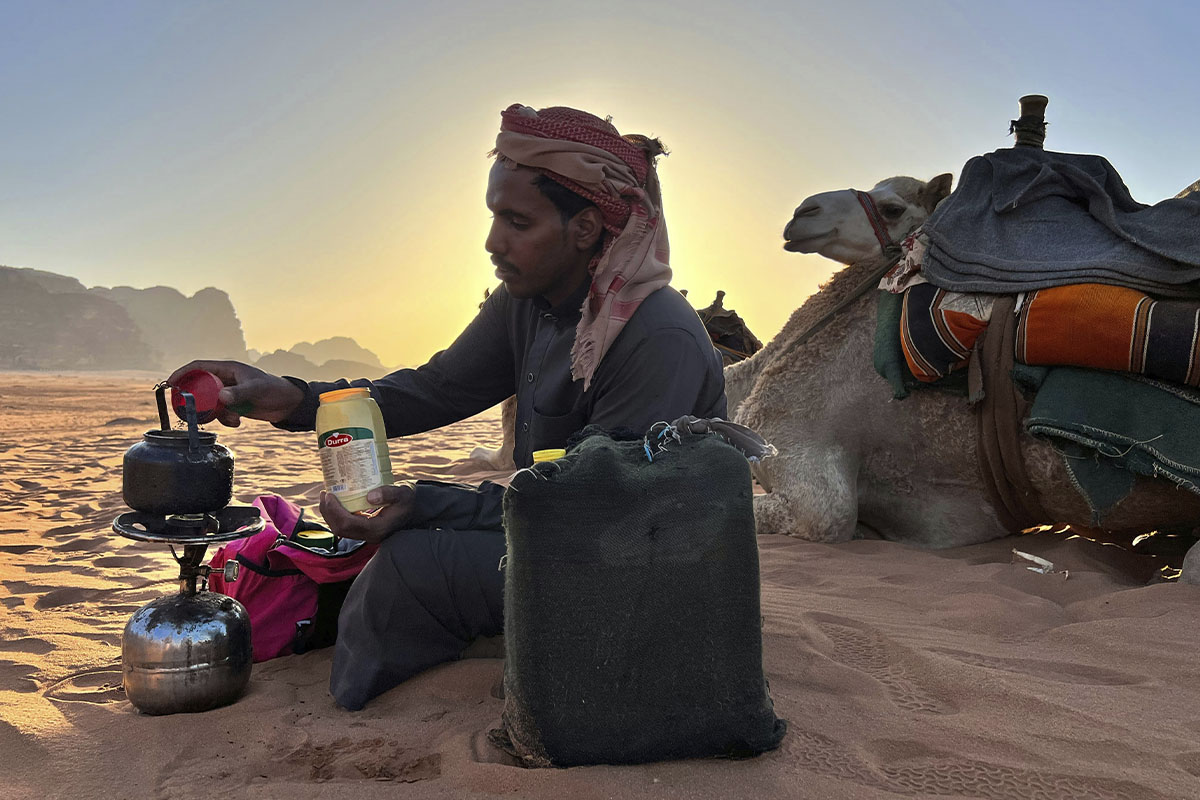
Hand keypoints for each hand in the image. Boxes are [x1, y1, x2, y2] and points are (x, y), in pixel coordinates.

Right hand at [167, 360, 304, 427]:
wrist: (288, 404)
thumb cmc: (274, 389)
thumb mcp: (256, 390)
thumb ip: (239, 393)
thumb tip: (221, 397)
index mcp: (228, 369)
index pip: (199, 367)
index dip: (183, 373)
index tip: (171, 383)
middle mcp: (225, 380)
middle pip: (200, 387)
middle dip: (196, 400)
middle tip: (192, 411)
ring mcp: (229, 393)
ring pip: (210, 403)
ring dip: (215, 414)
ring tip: (230, 418)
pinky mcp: (234, 406)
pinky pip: (220, 413)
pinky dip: (225, 420)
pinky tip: (237, 422)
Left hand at [319, 483, 415, 543]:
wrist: (414, 510)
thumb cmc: (408, 501)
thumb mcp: (402, 494)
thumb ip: (388, 494)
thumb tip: (369, 496)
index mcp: (377, 529)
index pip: (348, 524)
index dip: (334, 511)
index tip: (330, 494)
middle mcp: (369, 535)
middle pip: (340, 529)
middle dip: (328, 512)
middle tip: (325, 494)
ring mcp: (365, 535)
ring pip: (340, 530)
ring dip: (329, 514)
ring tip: (326, 497)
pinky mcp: (363, 530)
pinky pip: (345, 526)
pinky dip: (336, 515)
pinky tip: (335, 502)